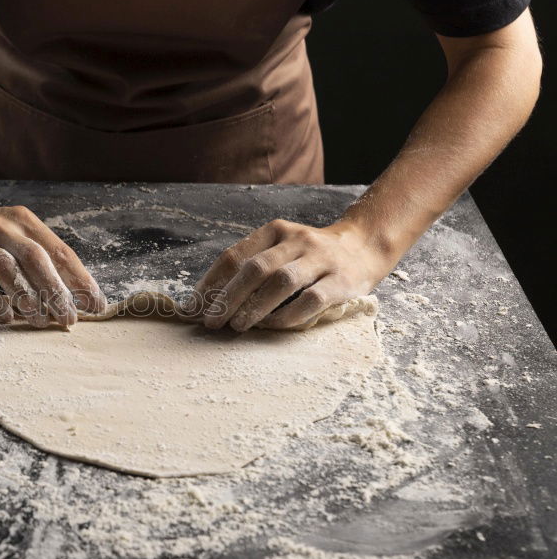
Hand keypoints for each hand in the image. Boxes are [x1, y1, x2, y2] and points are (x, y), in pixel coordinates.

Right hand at [0, 197, 105, 327]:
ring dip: (26, 297)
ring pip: (6, 268)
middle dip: (56, 291)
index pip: (59, 251)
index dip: (80, 279)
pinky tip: (7, 317)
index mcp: (24, 222)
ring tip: (40, 321)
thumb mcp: (14, 235)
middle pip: (35, 259)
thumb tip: (75, 295)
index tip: (96, 305)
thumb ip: (40, 258)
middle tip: (69, 319)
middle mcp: (2, 226)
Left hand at [184, 219, 394, 330]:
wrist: (364, 247)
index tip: (194, 306)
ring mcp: (321, 259)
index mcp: (275, 231)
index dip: (211, 282)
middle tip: (212, 321)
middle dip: (229, 297)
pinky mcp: (342, 281)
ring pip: (282, 282)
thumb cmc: (310, 256)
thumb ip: (251, 266)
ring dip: (255, 306)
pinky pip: (312, 300)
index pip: (235, 255)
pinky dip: (289, 315)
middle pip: (255, 268)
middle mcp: (297, 240)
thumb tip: (210, 300)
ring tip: (237, 326)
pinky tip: (272, 327)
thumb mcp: (281, 249)